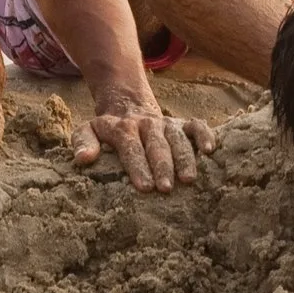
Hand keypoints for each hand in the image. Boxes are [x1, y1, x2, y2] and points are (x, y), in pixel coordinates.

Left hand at [72, 107, 218, 192]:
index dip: (138, 166)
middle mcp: (147, 124)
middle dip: (162, 166)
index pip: (131, 147)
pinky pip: (196, 126)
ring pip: (178, 138)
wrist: (128, 103)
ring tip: (188, 179)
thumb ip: (83, 142)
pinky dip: (205, 135)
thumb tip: (83, 158)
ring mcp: (167, 124)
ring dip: (184, 157)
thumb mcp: (89, 130)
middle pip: (156, 145)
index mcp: (123, 128)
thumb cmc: (108, 129)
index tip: (144, 187)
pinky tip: (210, 151)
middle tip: (166, 189)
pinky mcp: (182, 124)